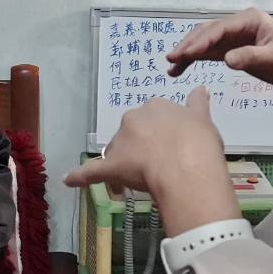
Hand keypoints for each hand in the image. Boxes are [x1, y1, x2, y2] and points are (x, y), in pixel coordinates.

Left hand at [65, 88, 238, 236]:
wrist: (188, 166)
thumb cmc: (199, 143)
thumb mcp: (204, 120)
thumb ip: (198, 105)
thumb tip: (201, 89)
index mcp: (155, 106)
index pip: (153, 120)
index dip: (160, 136)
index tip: (169, 149)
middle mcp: (134, 119)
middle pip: (133, 135)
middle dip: (141, 150)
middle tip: (158, 168)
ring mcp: (121, 142)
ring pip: (118, 153)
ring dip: (125, 165)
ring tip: (139, 184)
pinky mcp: (111, 166)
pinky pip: (93, 171)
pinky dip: (81, 176)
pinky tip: (69, 181)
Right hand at [166, 8, 272, 129]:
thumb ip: (251, 58)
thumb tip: (227, 59)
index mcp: (249, 20)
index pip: (219, 28)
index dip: (200, 40)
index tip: (185, 53)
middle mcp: (239, 25)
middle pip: (207, 32)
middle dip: (189, 45)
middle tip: (171, 59)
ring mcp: (235, 37)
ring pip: (205, 42)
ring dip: (188, 53)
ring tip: (171, 67)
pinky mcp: (233, 50)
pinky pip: (209, 53)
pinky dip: (195, 59)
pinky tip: (181, 69)